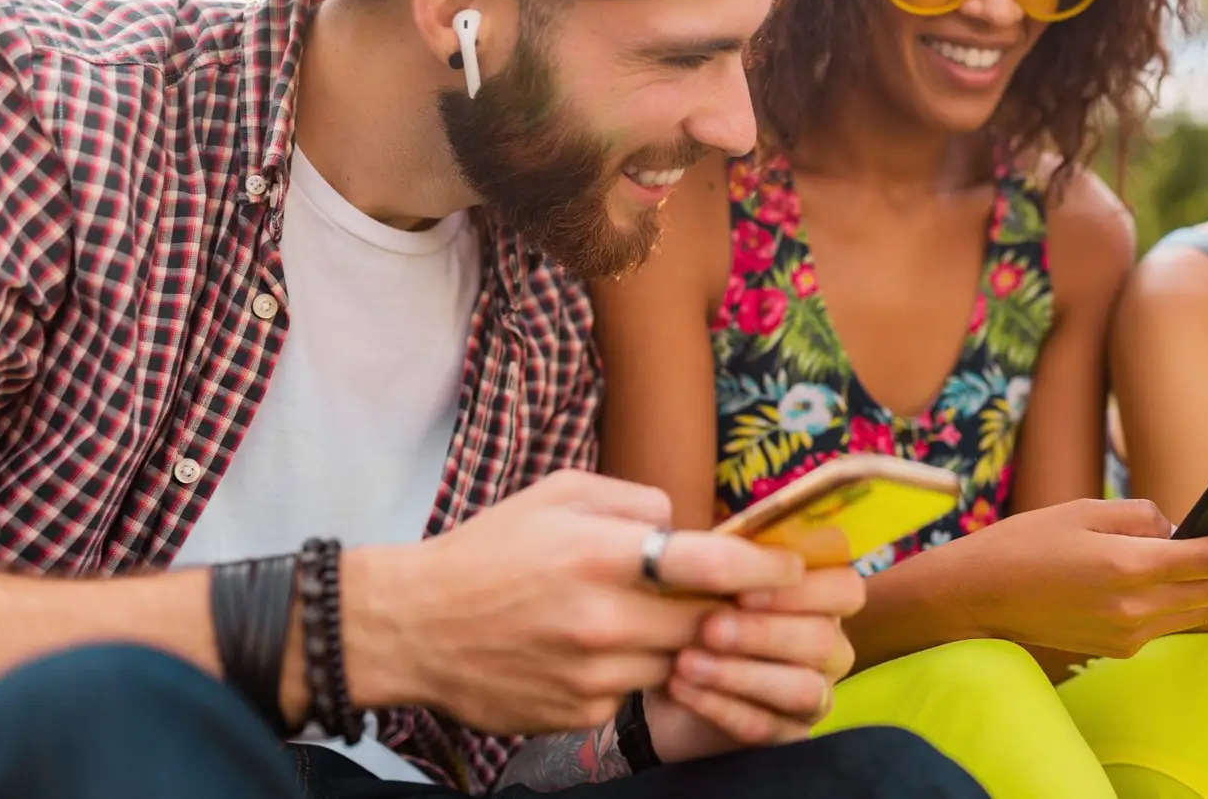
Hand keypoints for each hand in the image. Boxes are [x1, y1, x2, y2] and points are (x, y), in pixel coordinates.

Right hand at [358, 470, 806, 737]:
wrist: (413, 627)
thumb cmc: (490, 550)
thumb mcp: (560, 494)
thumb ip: (636, 502)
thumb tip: (691, 525)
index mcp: (602, 553)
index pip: (714, 564)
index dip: (766, 568)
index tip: (794, 568)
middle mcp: (604, 619)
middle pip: (709, 621)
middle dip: (731, 609)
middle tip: (739, 595)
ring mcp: (594, 674)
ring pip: (677, 660)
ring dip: (678, 641)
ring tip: (640, 616)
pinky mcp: (581, 713)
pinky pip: (635, 689)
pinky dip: (631, 669)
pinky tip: (593, 648)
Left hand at [644, 566, 863, 761]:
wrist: (667, 684)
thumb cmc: (696, 616)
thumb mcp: (705, 581)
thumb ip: (726, 560)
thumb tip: (721, 544)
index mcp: (820, 594)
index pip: (844, 581)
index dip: (803, 585)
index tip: (744, 587)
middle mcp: (829, 643)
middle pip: (824, 637)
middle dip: (763, 632)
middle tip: (708, 626)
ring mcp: (816, 693)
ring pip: (803, 687)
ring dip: (741, 673)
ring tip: (687, 663)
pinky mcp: (791, 736)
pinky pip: (769, 728)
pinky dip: (721, 707)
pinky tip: (682, 689)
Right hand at [928, 498, 1207, 660]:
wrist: (978, 600)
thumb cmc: (1024, 544)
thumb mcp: (1082, 510)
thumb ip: (1138, 516)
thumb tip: (1177, 527)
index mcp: (1126, 568)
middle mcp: (1134, 610)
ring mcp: (1129, 635)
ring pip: (1198, 611)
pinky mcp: (1119, 647)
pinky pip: (1171, 622)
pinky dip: (1194, 603)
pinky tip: (1205, 585)